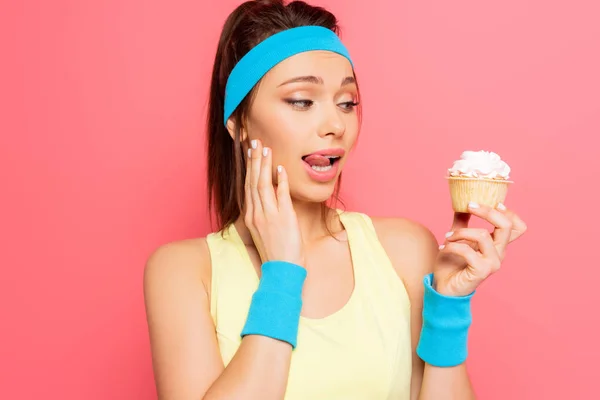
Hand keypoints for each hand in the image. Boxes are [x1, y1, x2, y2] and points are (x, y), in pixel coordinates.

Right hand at [244, 139, 304, 266]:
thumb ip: (264, 212)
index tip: (249, 152)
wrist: (282, 271)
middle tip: (254, 141)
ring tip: (265, 149)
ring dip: (264, 165)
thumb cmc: (276, 252)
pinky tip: (280, 169)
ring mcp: (269, 216)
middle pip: (252, 181)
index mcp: (251, 216)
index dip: (248, 167)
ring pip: (262, 185)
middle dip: (253, 160)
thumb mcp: (265, 231)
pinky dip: (280, 181)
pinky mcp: (283, 219)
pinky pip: (281, 196)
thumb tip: (270, 194)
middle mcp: (256, 214)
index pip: (248, 186)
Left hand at [433, 202, 526, 296]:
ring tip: (447, 236)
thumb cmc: (451, 264)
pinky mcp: (481, 272)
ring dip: (461, 232)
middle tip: (469, 206)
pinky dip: (452, 246)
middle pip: (506, 226)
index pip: (517, 227)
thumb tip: (461, 203)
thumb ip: (462, 222)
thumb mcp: (457, 238)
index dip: (509, 212)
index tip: (494, 202)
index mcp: (496, 245)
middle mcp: (499, 254)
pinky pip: (468, 251)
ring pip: (484, 235)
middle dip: (487, 211)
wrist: (444, 287)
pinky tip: (443, 248)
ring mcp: (492, 263)